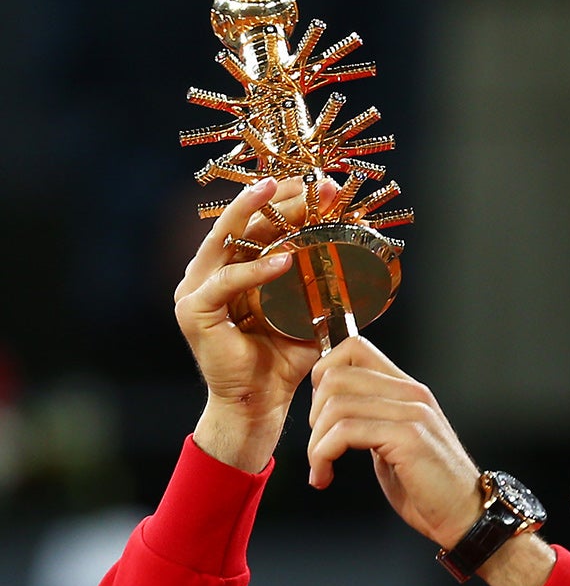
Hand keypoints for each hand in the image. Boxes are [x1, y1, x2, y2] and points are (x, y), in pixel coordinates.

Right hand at [174, 177, 329, 470]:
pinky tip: (283, 260)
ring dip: (254, 215)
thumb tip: (358, 260)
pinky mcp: (195, 312)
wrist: (260, 404)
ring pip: (225, 241)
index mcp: (233, 268)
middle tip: (306, 181)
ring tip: (278, 194)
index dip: (286, 202)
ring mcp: (197, 290)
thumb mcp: (306, 314)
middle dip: (273, 199)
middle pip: (240, 223)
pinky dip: (255, 271)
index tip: (320, 186)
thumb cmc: (281, 361)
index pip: (257, 224)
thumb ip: (320, 286)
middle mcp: (210, 272)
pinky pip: (225, 283)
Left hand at [305, 336, 484, 547]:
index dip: (323, 374)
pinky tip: (325, 475)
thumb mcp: (394, 442)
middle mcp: (412, 393)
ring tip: (321, 466)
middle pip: (336, 375)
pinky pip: (345, 432)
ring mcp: (412, 413)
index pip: (354, 348)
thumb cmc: (428, 487)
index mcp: (407, 390)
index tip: (319, 411)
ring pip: (335, 405)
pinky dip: (323, 455)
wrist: (464, 517)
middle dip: (312, 413)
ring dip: (315, 441)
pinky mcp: (409, 437)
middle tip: (319, 445)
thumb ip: (370, 419)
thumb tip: (330, 409)